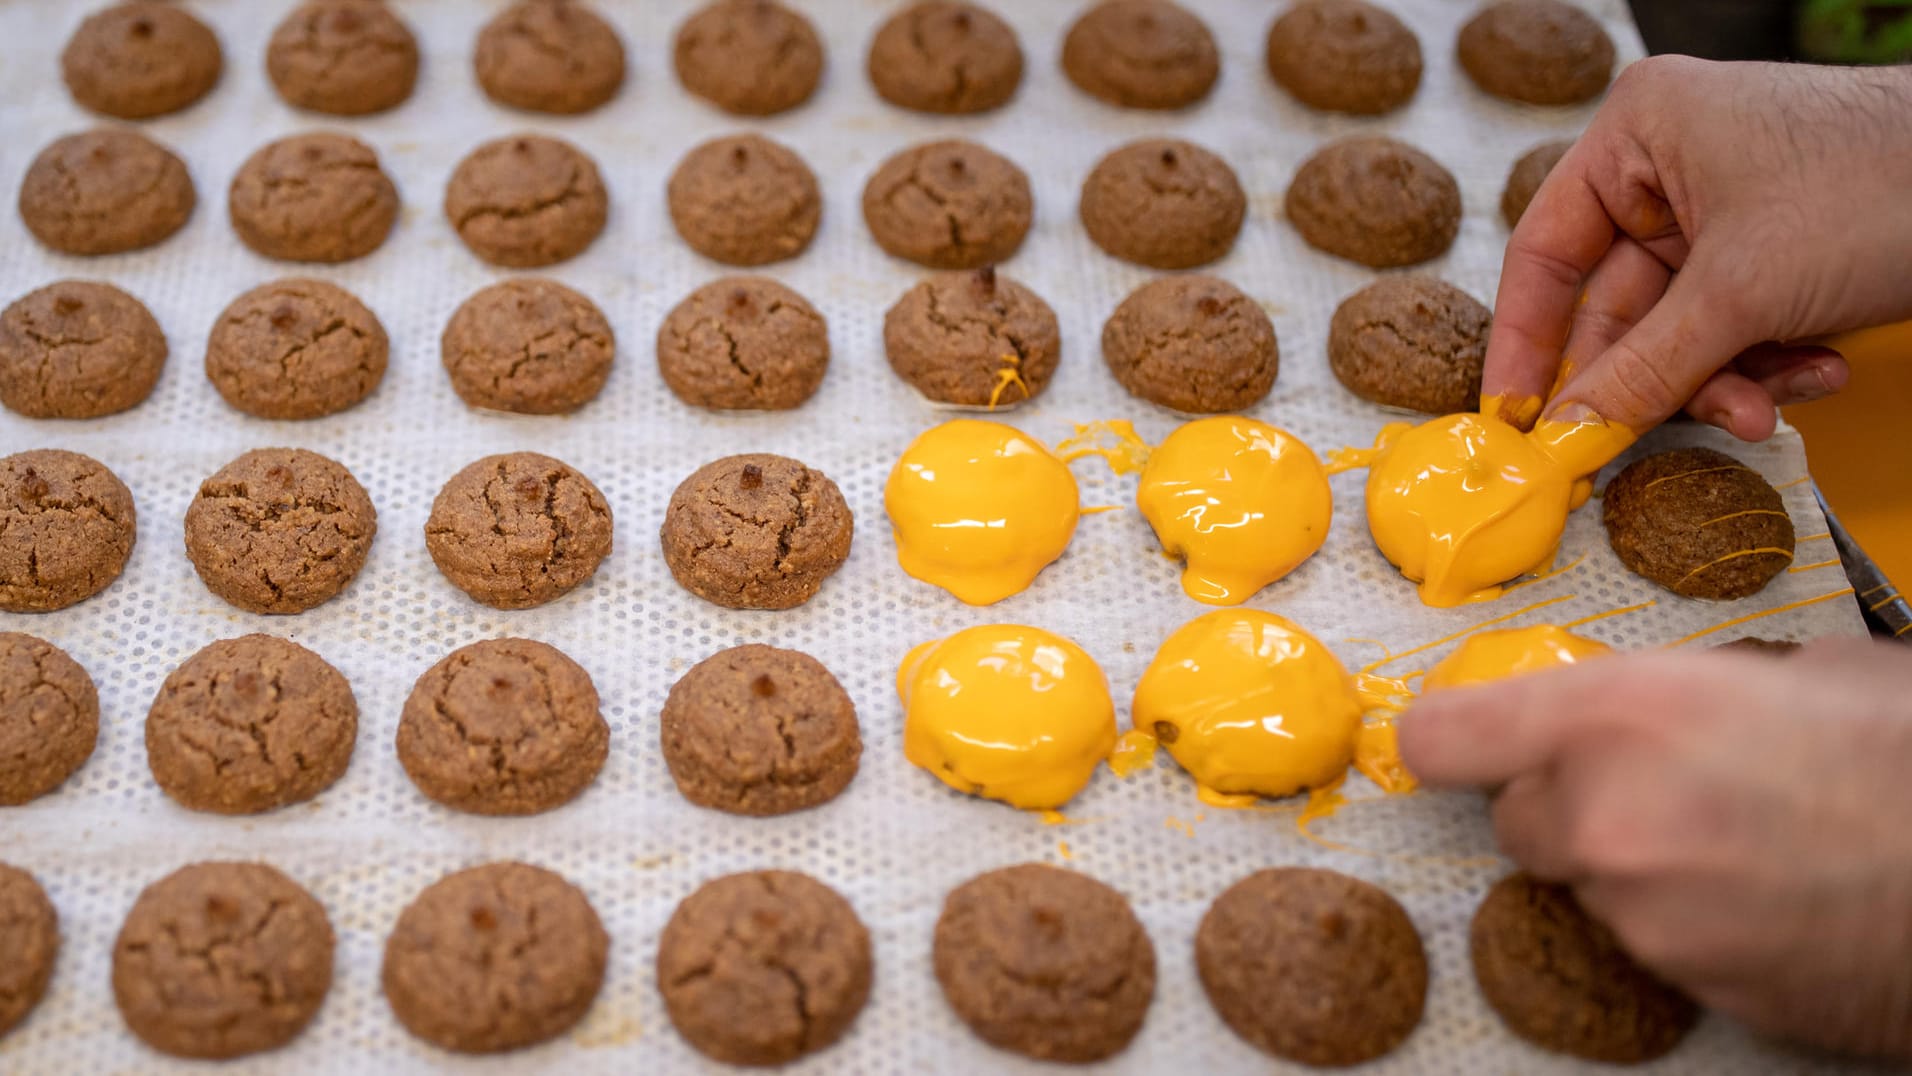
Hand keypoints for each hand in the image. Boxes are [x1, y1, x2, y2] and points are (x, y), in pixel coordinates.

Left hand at [1398, 638, 1911, 1058]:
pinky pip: (1650, 943)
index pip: (1446, 739)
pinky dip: (1689, 920)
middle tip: (1658, 784)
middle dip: (1569, 801)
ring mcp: (1642, 916)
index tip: (1460, 735)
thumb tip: (1681, 696)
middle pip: (1516, 818)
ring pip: (1588, 884)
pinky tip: (1768, 893)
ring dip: (1633, 864)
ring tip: (1741, 838)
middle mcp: (1605, 820)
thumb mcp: (1801, 672)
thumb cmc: (1906, 761)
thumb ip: (1700, 685)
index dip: (1452, 736)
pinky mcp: (1689, 985)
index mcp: (1618, 717)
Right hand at [1486, 57, 1911, 439]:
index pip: (1545, 253)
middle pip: (1618, 306)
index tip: (1516, 418)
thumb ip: (1641, 370)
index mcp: (1639, 135)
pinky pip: (1736, 328)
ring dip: (1722, 381)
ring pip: (1682, 330)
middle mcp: (1673, 167)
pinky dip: (1768, 363)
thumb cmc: (1885, 181)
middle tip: (1631, 446)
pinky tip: (1814, 370)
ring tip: (1767, 403)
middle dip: (1656, 378)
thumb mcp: (1741, 292)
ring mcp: (1729, 210)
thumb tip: (1567, 432)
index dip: (1528, 344)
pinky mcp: (1779, 250)